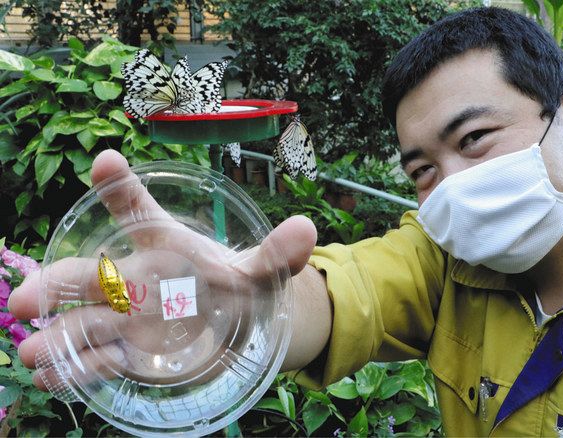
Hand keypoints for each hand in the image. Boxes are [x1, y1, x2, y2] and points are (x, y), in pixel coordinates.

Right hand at [9, 149, 317, 390]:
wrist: (230, 322)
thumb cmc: (233, 285)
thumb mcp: (258, 270)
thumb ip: (278, 254)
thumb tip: (307, 229)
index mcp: (163, 245)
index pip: (138, 210)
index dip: (122, 187)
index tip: (107, 161)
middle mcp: (134, 279)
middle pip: (90, 277)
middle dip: (59, 285)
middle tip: (28, 298)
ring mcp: (127, 319)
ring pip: (84, 324)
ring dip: (58, 337)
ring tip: (32, 352)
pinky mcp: (129, 354)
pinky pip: (97, 361)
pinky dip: (77, 371)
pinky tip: (54, 378)